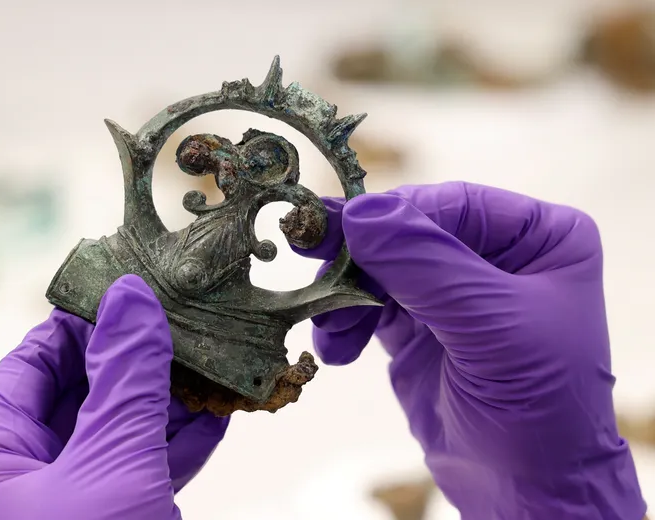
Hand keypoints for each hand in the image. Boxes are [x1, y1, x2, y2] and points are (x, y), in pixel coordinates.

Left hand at [0, 275, 227, 519]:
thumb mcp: (110, 464)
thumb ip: (124, 379)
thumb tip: (131, 299)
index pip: (29, 367)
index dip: (79, 325)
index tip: (128, 295)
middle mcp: (20, 483)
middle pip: (78, 396)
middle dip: (136, 362)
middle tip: (182, 322)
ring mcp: (68, 507)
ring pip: (117, 434)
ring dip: (167, 400)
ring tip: (211, 360)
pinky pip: (140, 471)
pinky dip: (178, 443)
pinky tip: (219, 412)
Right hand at [297, 182, 645, 518]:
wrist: (527, 490)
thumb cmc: (538, 408)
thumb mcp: (489, 327)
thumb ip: (424, 265)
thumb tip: (362, 212)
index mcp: (537, 237)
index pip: (452, 205)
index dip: (395, 215)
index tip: (341, 229)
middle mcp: (496, 256)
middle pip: (409, 232)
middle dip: (360, 257)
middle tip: (311, 258)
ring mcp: (454, 292)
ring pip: (381, 268)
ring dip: (345, 294)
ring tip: (329, 327)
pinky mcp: (420, 328)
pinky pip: (369, 306)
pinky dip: (344, 321)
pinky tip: (336, 347)